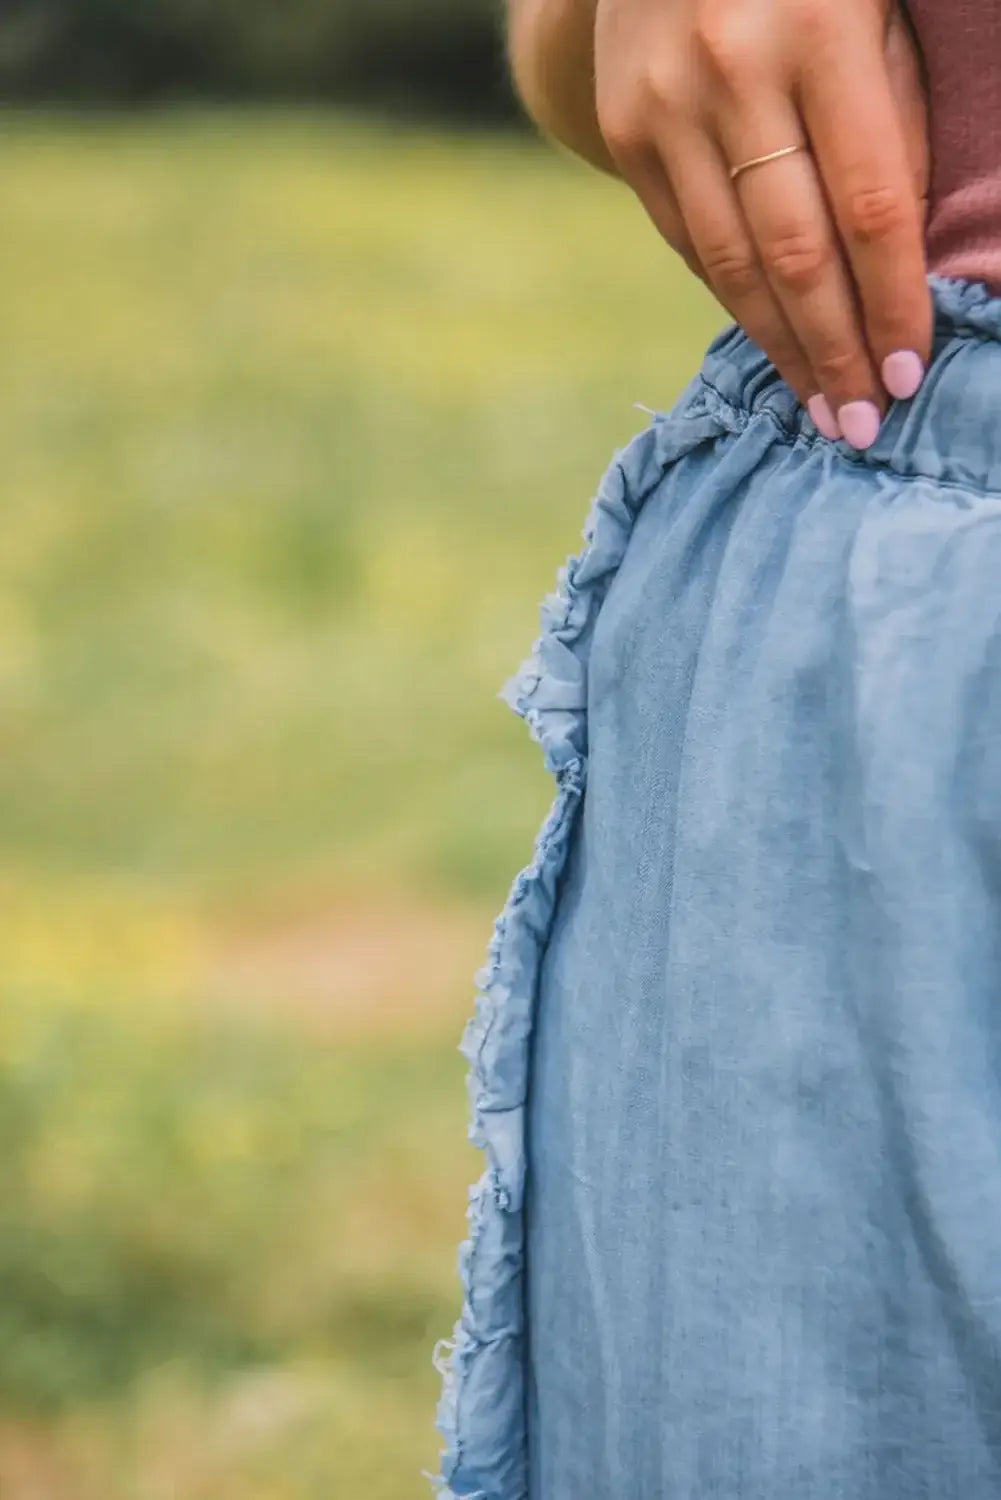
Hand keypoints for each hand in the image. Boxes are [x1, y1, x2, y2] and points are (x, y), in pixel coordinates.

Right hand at [593, 0, 931, 446]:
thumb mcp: (879, 11)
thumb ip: (893, 122)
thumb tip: (902, 265)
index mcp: (819, 28)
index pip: (869, 203)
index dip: (890, 300)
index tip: (907, 373)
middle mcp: (731, 70)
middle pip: (794, 250)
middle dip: (834, 348)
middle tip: (860, 425)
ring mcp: (664, 105)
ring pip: (731, 261)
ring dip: (780, 347)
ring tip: (818, 409)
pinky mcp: (626, 130)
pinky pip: (686, 240)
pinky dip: (734, 299)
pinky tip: (770, 343)